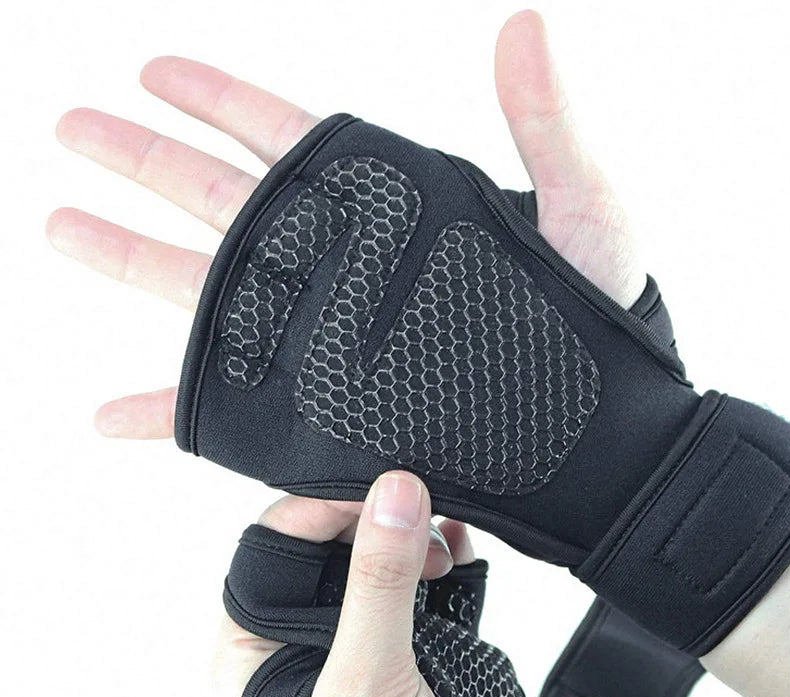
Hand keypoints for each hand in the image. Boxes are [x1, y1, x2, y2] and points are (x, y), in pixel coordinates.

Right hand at [46, 9, 640, 439]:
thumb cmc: (596, 320)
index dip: (216, 98)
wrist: (587, 428)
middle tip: (72, 130)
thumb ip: (544, 123)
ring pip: (204, 293)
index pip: (285, 137)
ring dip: (127, 259)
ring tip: (60, 224)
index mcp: (385, 208)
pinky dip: (164, 410)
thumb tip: (523, 20)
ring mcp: (318, 341)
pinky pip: (223, 409)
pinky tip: (112, 416)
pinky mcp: (313, 414)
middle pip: (218, 201)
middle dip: (141, 162)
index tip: (152, 72)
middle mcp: (336, 268)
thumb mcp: (581, 209)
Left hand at [215, 472, 476, 696]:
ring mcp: (357, 628)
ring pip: (379, 549)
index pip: (283, 535)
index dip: (331, 505)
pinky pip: (418, 575)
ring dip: (414, 533)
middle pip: (334, 535)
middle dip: (380, 517)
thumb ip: (378, 584)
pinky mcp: (404, 635)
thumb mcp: (364, 677)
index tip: (384, 490)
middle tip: (420, 522)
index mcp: (259, 634)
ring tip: (443, 547)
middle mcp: (304, 623)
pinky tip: (459, 548)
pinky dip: (442, 552)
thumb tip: (396, 491)